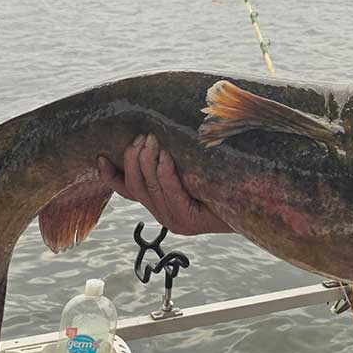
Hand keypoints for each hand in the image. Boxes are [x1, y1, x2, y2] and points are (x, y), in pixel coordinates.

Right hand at [97, 133, 233, 234]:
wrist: (252, 206)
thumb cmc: (223, 180)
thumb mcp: (193, 167)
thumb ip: (173, 159)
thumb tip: (157, 130)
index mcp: (160, 204)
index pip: (127, 191)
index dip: (111, 175)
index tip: (100, 157)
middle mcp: (164, 216)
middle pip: (136, 187)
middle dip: (133, 160)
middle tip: (143, 137)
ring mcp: (175, 222)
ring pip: (150, 189)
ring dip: (148, 163)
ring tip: (152, 140)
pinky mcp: (189, 223)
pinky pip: (171, 194)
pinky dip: (166, 175)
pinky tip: (167, 158)